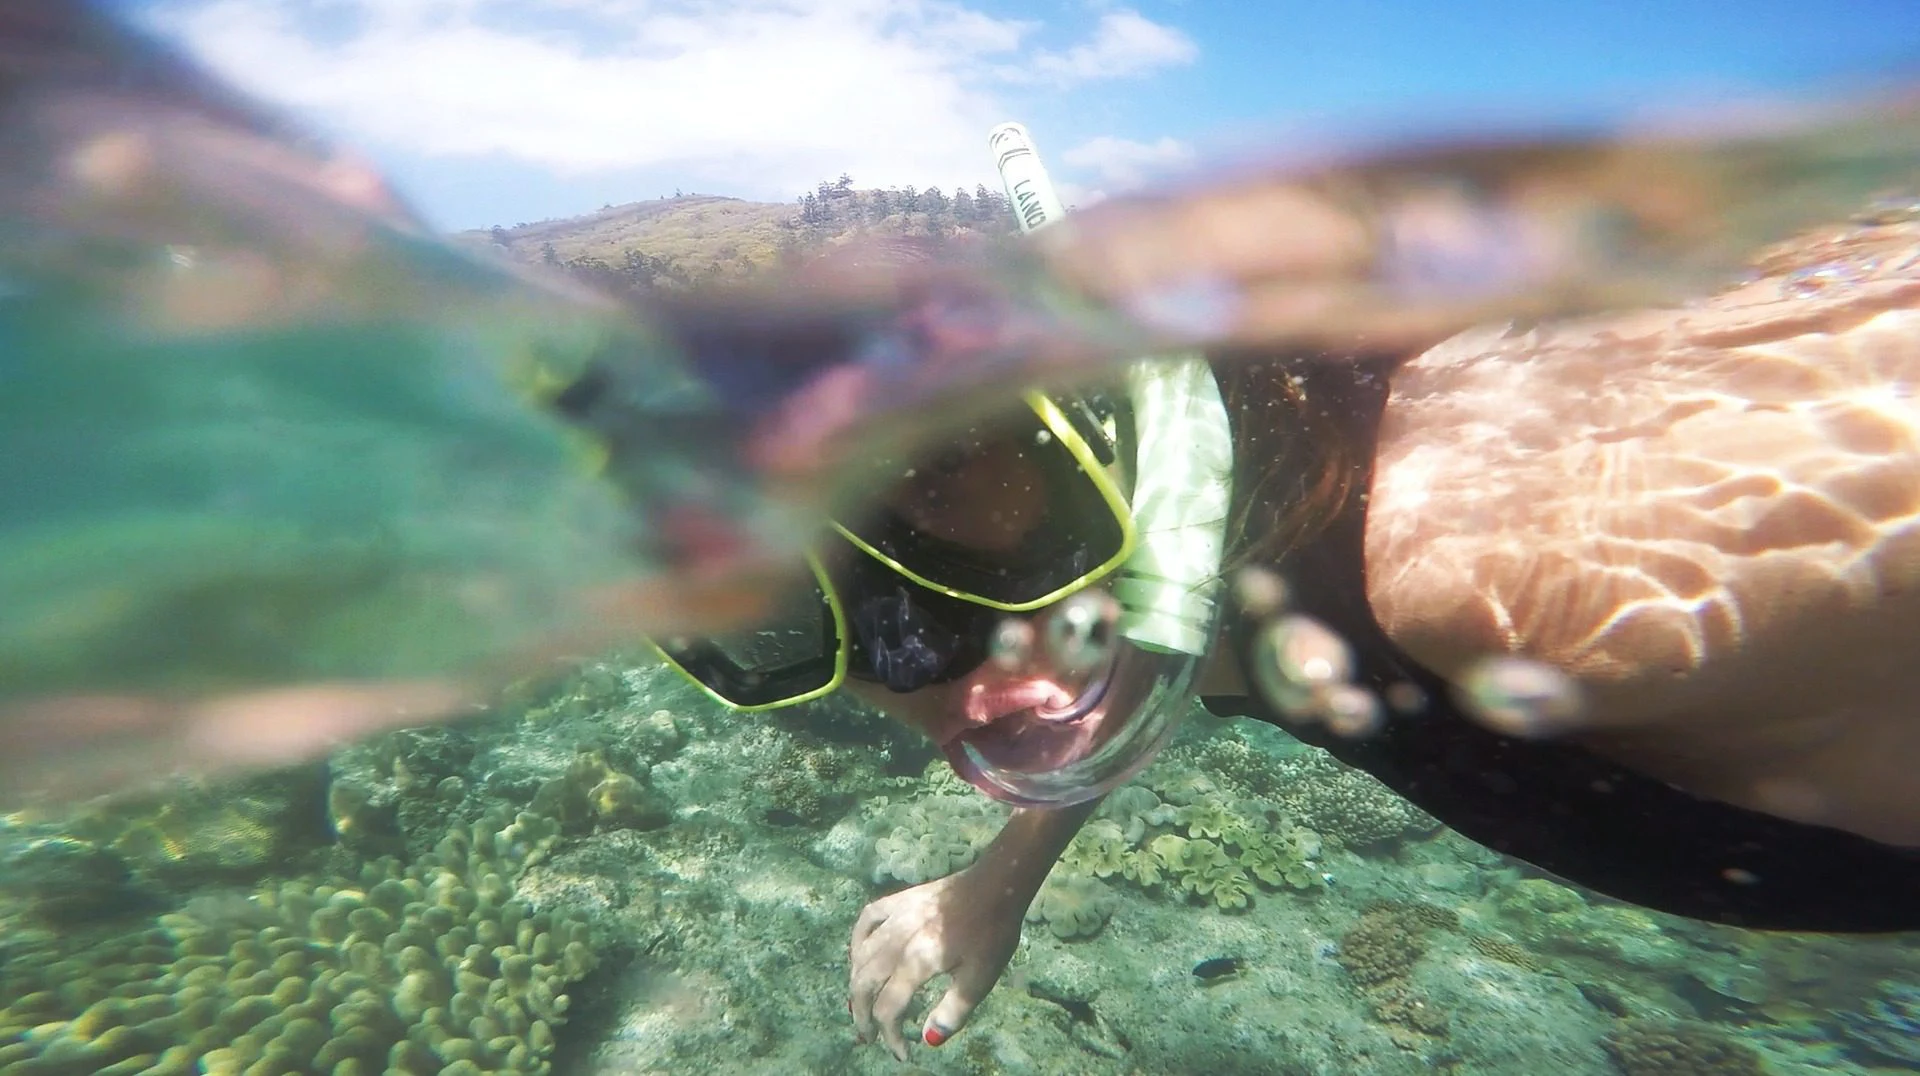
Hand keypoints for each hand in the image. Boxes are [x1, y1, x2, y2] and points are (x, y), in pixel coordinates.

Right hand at [848, 865, 1025, 1060]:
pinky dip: (857, 943)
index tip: (902, 1053)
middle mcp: (897, 942)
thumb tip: (928, 1041)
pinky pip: (866, 922)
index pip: (889, 1009)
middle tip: (868, 1036)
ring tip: (861, 1004)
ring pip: (860, 956)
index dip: (891, 1036)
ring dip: (856, 984)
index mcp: (917, 963)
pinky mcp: (898, 902)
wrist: (996, 886)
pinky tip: (860, 954)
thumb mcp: (980, 979)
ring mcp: (894, 918)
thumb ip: (953, 1011)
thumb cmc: (991, 934)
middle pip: (864, 984)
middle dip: (862, 1015)